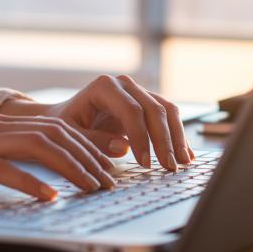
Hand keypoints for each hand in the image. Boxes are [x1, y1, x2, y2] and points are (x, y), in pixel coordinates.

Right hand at [0, 115, 115, 200]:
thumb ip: (5, 156)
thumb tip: (39, 173)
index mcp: (0, 123)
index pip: (57, 127)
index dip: (89, 142)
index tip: (114, 161)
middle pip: (56, 134)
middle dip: (90, 156)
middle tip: (112, 180)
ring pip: (39, 147)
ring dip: (72, 168)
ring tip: (93, 187)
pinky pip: (4, 169)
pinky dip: (31, 183)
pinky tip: (49, 198)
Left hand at [45, 75, 194, 169]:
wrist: (66, 116)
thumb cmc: (65, 125)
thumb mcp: (71, 135)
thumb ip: (93, 141)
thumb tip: (124, 147)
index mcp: (105, 87)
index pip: (131, 111)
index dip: (142, 137)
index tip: (145, 163)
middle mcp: (125, 84)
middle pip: (154, 109)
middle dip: (164, 141)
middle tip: (169, 167)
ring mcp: (139, 91)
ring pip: (167, 110)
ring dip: (177, 138)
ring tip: (183, 163)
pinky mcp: (148, 103)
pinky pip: (169, 116)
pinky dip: (178, 135)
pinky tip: (186, 154)